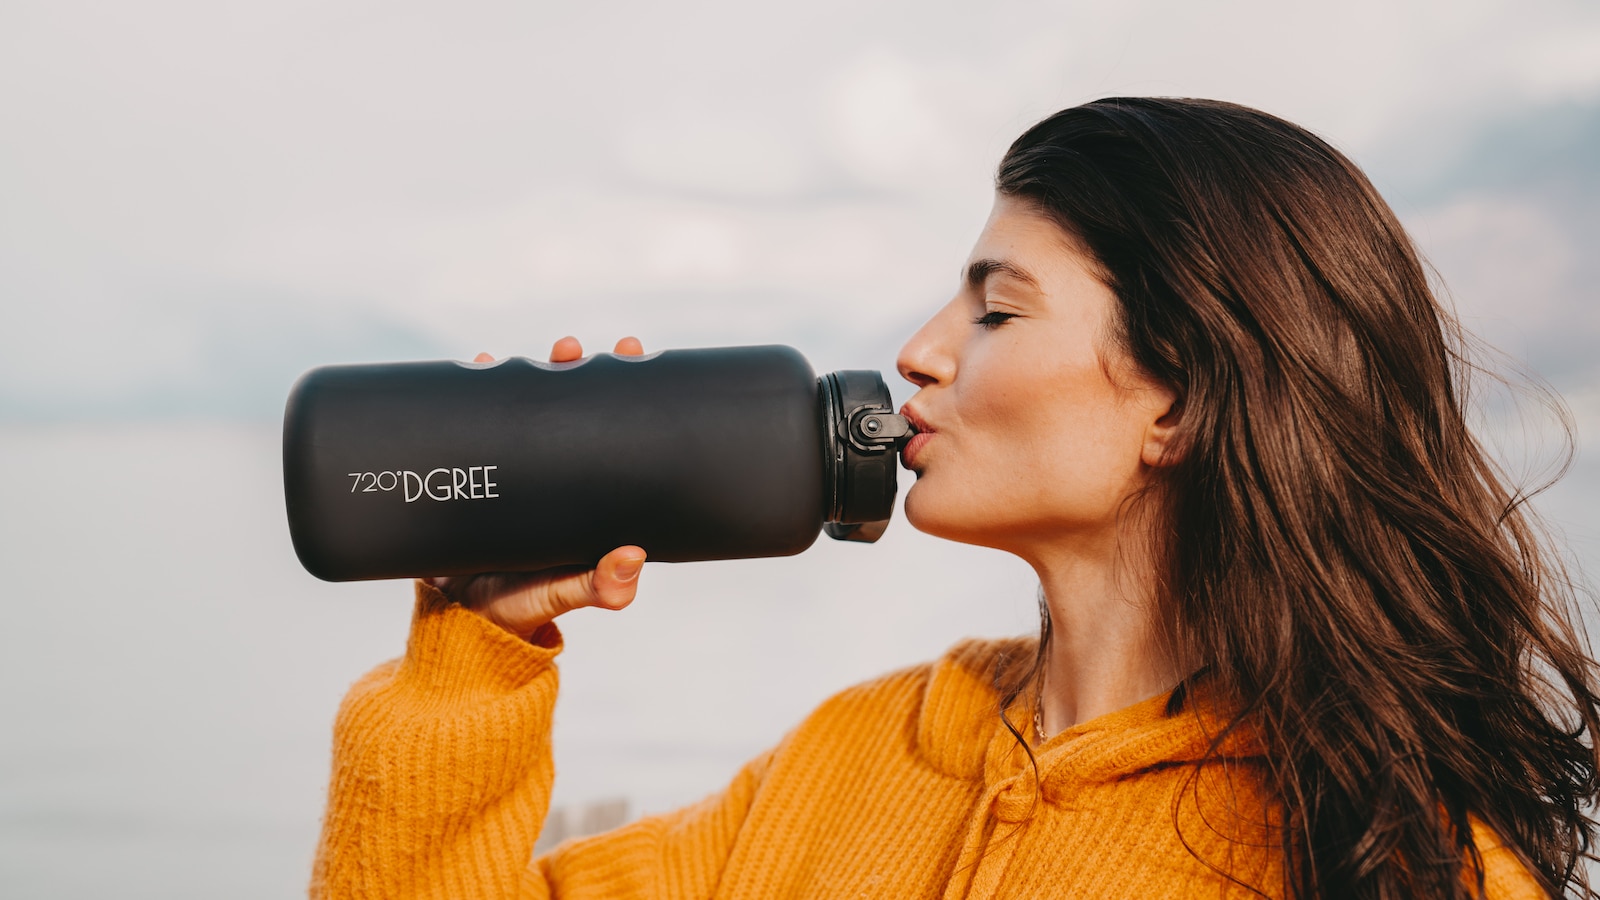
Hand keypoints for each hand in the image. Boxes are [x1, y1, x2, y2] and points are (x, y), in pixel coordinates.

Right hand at [425, 335, 648, 639]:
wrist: (459, 619)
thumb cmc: (523, 604)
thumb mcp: (565, 593)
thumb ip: (599, 586)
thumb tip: (633, 558)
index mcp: (583, 489)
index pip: (607, 427)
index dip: (621, 389)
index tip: (631, 353)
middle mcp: (550, 471)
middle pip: (564, 406)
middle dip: (570, 369)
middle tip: (570, 350)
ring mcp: (510, 468)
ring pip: (517, 408)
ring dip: (516, 375)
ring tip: (510, 357)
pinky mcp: (471, 472)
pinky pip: (470, 426)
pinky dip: (469, 396)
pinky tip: (474, 370)